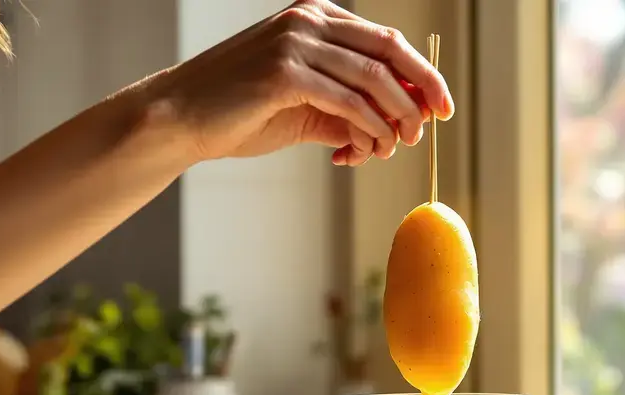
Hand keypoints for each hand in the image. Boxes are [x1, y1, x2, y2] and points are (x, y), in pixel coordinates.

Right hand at [154, 0, 453, 165]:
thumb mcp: (306, 104)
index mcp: (316, 16)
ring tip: (395, 147)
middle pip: (390, 50)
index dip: (422, 74)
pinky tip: (366, 148)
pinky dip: (368, 128)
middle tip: (432, 127)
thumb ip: (350, 106)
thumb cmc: (241, 112)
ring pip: (374, 79)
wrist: (182, 119)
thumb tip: (399, 125)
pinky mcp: (284, 72)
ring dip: (395, 119)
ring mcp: (296, 42)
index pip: (386, 40)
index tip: (441, 106)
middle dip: (422, 91)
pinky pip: (348, 102)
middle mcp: (309, 19)